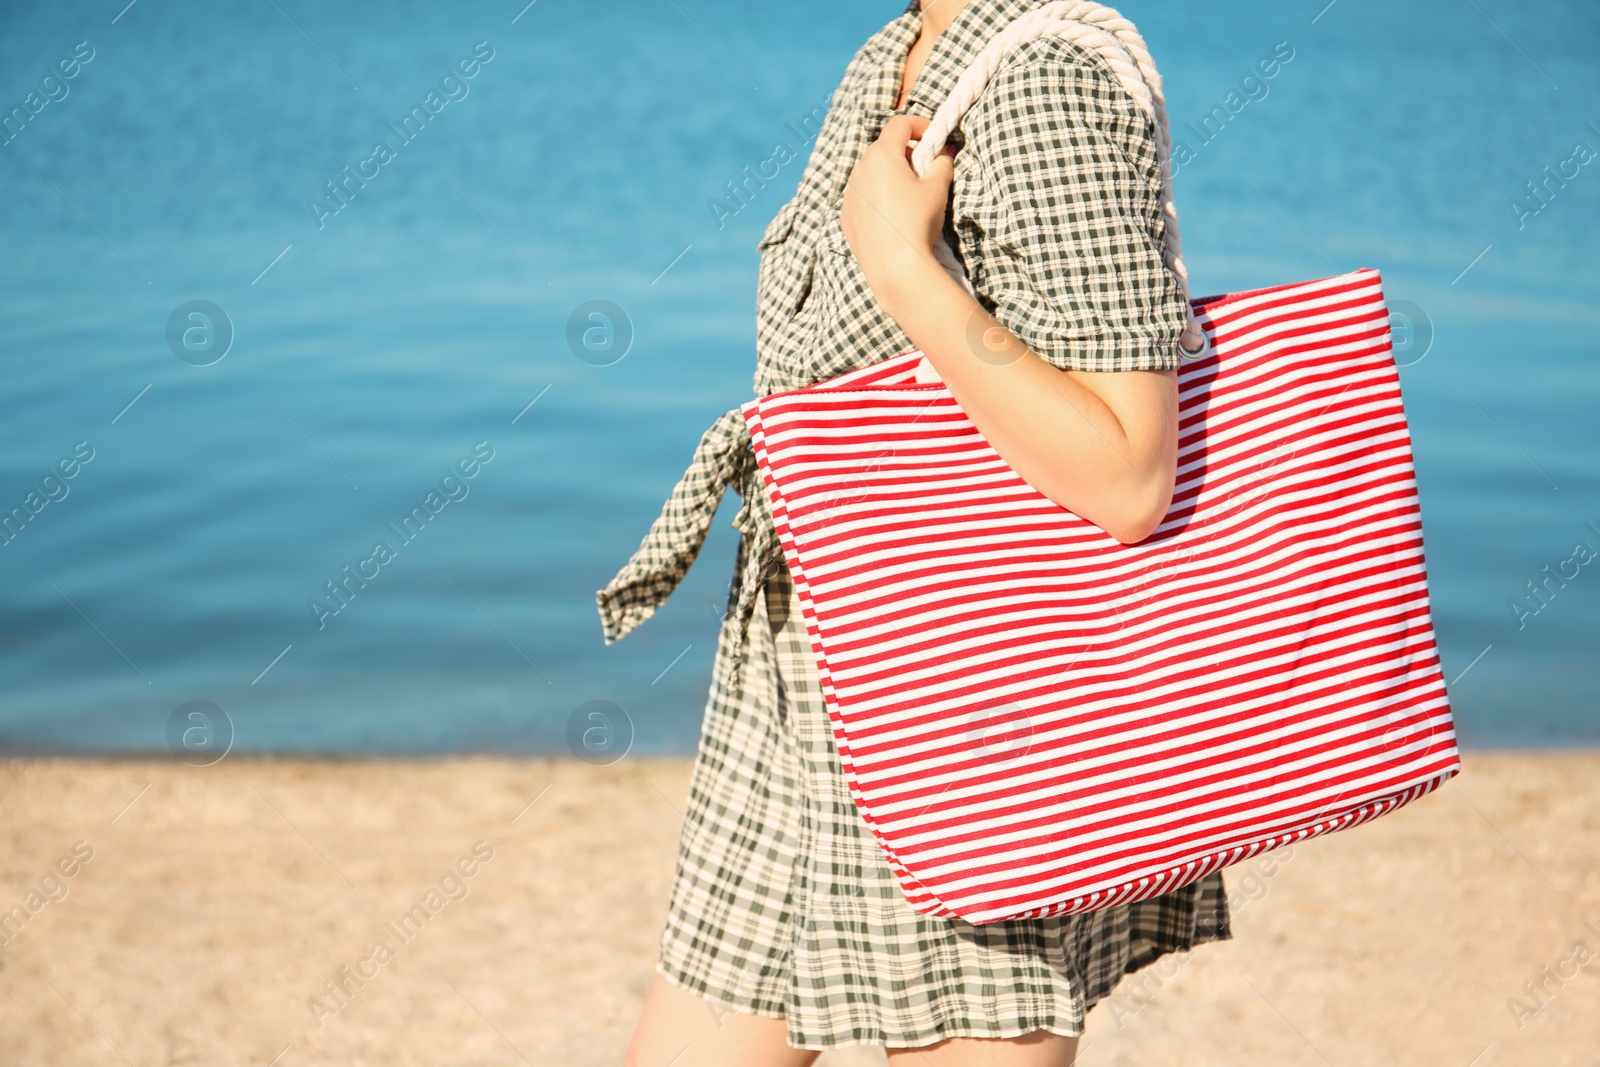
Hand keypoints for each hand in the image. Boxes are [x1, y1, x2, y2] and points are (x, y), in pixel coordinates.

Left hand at [839, 115, 956, 315]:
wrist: (896, 267)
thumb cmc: (918, 221)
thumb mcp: (938, 187)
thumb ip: (942, 163)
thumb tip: (943, 154)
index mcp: (881, 155)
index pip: (900, 124)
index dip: (920, 125)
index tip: (934, 137)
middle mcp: (859, 169)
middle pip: (884, 148)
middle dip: (906, 153)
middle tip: (925, 171)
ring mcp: (849, 194)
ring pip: (871, 174)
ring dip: (890, 176)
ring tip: (910, 198)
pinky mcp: (846, 217)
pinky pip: (863, 198)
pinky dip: (877, 198)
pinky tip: (893, 218)